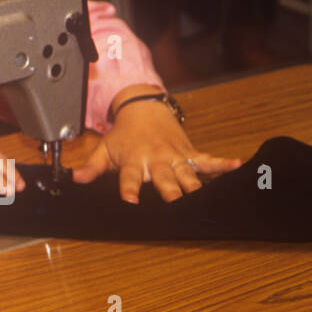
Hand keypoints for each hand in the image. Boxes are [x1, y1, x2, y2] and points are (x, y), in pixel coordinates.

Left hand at [72, 104, 241, 203]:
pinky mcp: (190, 153)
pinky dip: (223, 163)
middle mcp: (156, 159)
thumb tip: (74, 179)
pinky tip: (238, 165)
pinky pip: (208, 160)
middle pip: (165, 179)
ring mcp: (175, 157)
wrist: (144, 108)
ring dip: (195, 185)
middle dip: (170, 192)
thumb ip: (92, 166)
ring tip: (207, 196)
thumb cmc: (124, 134)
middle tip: (176, 203)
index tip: (130, 201)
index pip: (130, 177)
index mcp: (135, 160)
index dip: (130, 189)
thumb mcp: (105, 148)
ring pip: (187, 174)